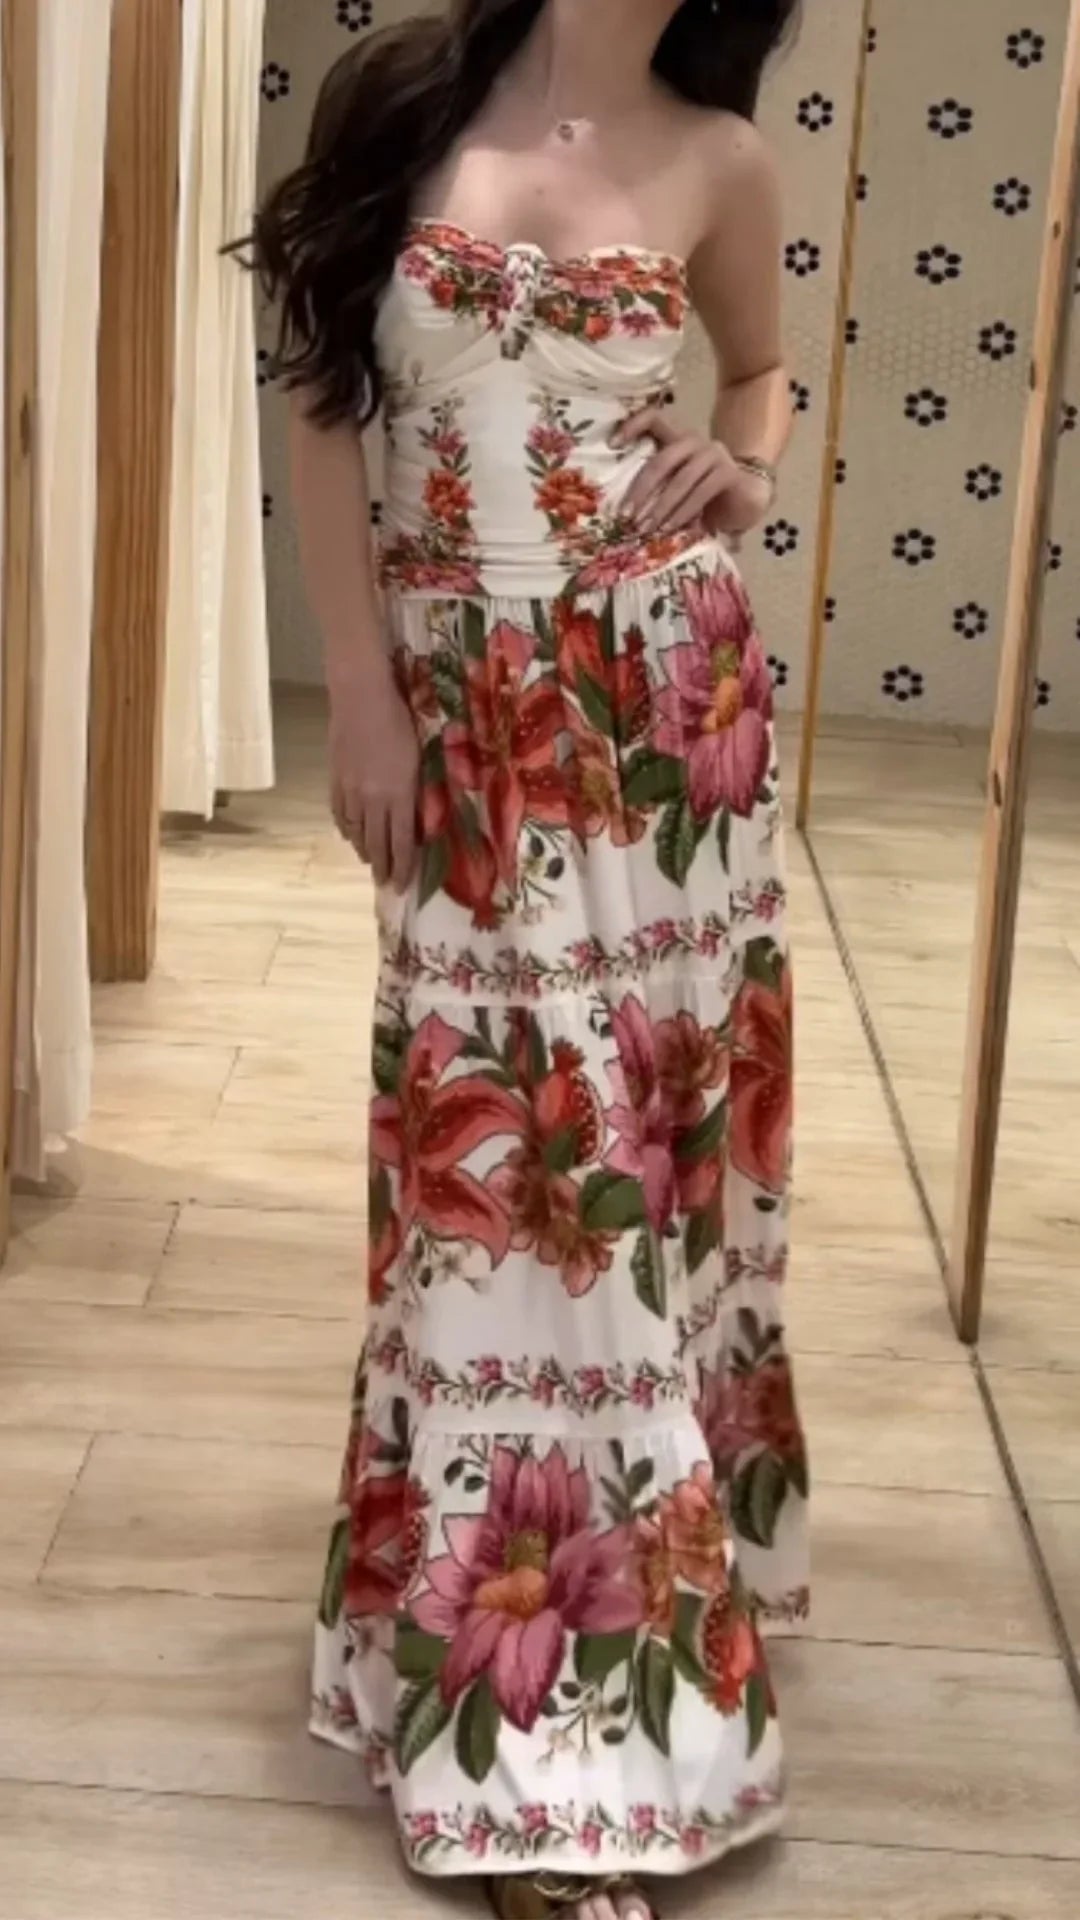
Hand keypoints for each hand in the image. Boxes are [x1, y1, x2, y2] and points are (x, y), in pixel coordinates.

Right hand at [328, 663, 419, 890]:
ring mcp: (350, 789)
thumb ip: (415, 790)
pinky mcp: (335, 778)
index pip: (402, 841)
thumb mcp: (418, 757)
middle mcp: (373, 799)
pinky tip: (348, 833)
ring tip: (368, 860)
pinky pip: (339, 812)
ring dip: (362, 848)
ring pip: (355, 830)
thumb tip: (415, 816)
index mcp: (399, 794)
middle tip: (385, 883)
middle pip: (376, 842)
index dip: (403, 867)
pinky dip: (345, 827)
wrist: (361, 695)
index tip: (402, 886)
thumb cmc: (400, 719)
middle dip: (382, 866)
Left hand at [615, 408, 773, 538]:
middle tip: (626, 515)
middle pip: (661, 461)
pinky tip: (671, 528)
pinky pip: (699, 494)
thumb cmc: (706, 495)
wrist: (748, 497)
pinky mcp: (727, 473)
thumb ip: (658, 488)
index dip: (632, 425)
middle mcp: (694, 441)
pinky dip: (682, 513)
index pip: (654, 418)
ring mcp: (713, 455)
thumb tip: (624, 511)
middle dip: (640, 491)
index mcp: (678, 438)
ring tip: (645, 528)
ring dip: (660, 508)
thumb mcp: (677, 487)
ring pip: (679, 481)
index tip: (612, 444)